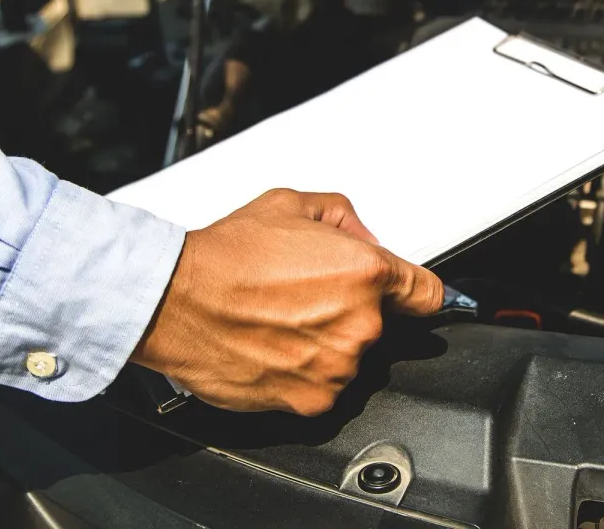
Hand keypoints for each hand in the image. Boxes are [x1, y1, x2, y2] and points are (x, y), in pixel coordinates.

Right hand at [131, 189, 443, 415]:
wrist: (176, 300)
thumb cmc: (226, 255)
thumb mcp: (291, 204)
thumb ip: (344, 219)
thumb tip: (365, 240)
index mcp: (366, 273)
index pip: (427, 293)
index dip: (416, 293)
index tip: (413, 299)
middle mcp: (360, 323)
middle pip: (378, 324)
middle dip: (349, 311)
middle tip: (302, 296)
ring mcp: (338, 366)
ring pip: (348, 358)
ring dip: (326, 345)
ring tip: (279, 321)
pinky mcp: (312, 400)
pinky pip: (322, 387)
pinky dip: (303, 374)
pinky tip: (272, 348)